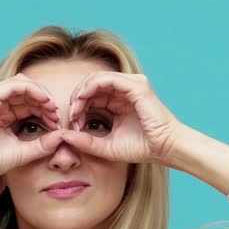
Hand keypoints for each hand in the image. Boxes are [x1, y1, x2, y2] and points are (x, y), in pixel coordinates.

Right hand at [0, 73, 67, 182]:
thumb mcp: (23, 151)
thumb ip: (42, 144)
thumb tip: (61, 136)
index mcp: (2, 113)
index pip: (28, 102)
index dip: (45, 109)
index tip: (56, 123)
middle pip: (27, 91)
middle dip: (45, 101)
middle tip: (56, 115)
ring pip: (22, 84)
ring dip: (41, 94)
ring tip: (52, 108)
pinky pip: (14, 85)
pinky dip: (32, 90)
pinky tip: (44, 101)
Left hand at [63, 71, 186, 165]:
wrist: (165, 149)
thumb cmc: (141, 148)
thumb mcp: (106, 146)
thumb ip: (85, 141)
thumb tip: (63, 136)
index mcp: (119, 101)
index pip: (92, 95)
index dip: (77, 107)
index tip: (72, 125)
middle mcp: (125, 89)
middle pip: (90, 85)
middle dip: (76, 100)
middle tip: (70, 118)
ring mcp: (131, 84)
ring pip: (95, 79)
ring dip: (80, 94)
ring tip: (74, 112)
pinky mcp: (136, 85)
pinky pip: (106, 79)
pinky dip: (90, 89)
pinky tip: (81, 103)